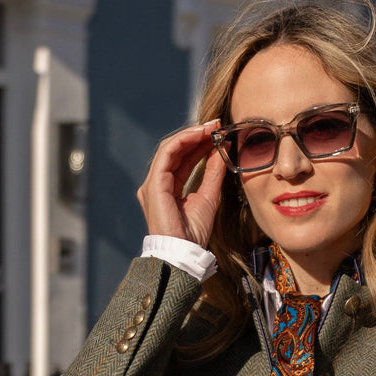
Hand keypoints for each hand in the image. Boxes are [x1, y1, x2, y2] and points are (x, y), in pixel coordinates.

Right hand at [136, 120, 227, 247]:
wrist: (184, 251)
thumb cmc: (194, 233)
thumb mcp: (209, 196)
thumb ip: (213, 172)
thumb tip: (222, 149)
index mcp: (168, 188)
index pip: (182, 159)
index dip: (199, 144)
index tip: (217, 133)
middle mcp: (157, 183)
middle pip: (175, 150)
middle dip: (196, 135)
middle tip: (216, 124)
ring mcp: (153, 183)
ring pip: (170, 148)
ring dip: (190, 135)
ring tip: (210, 127)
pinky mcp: (154, 184)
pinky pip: (167, 154)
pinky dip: (183, 141)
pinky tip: (199, 134)